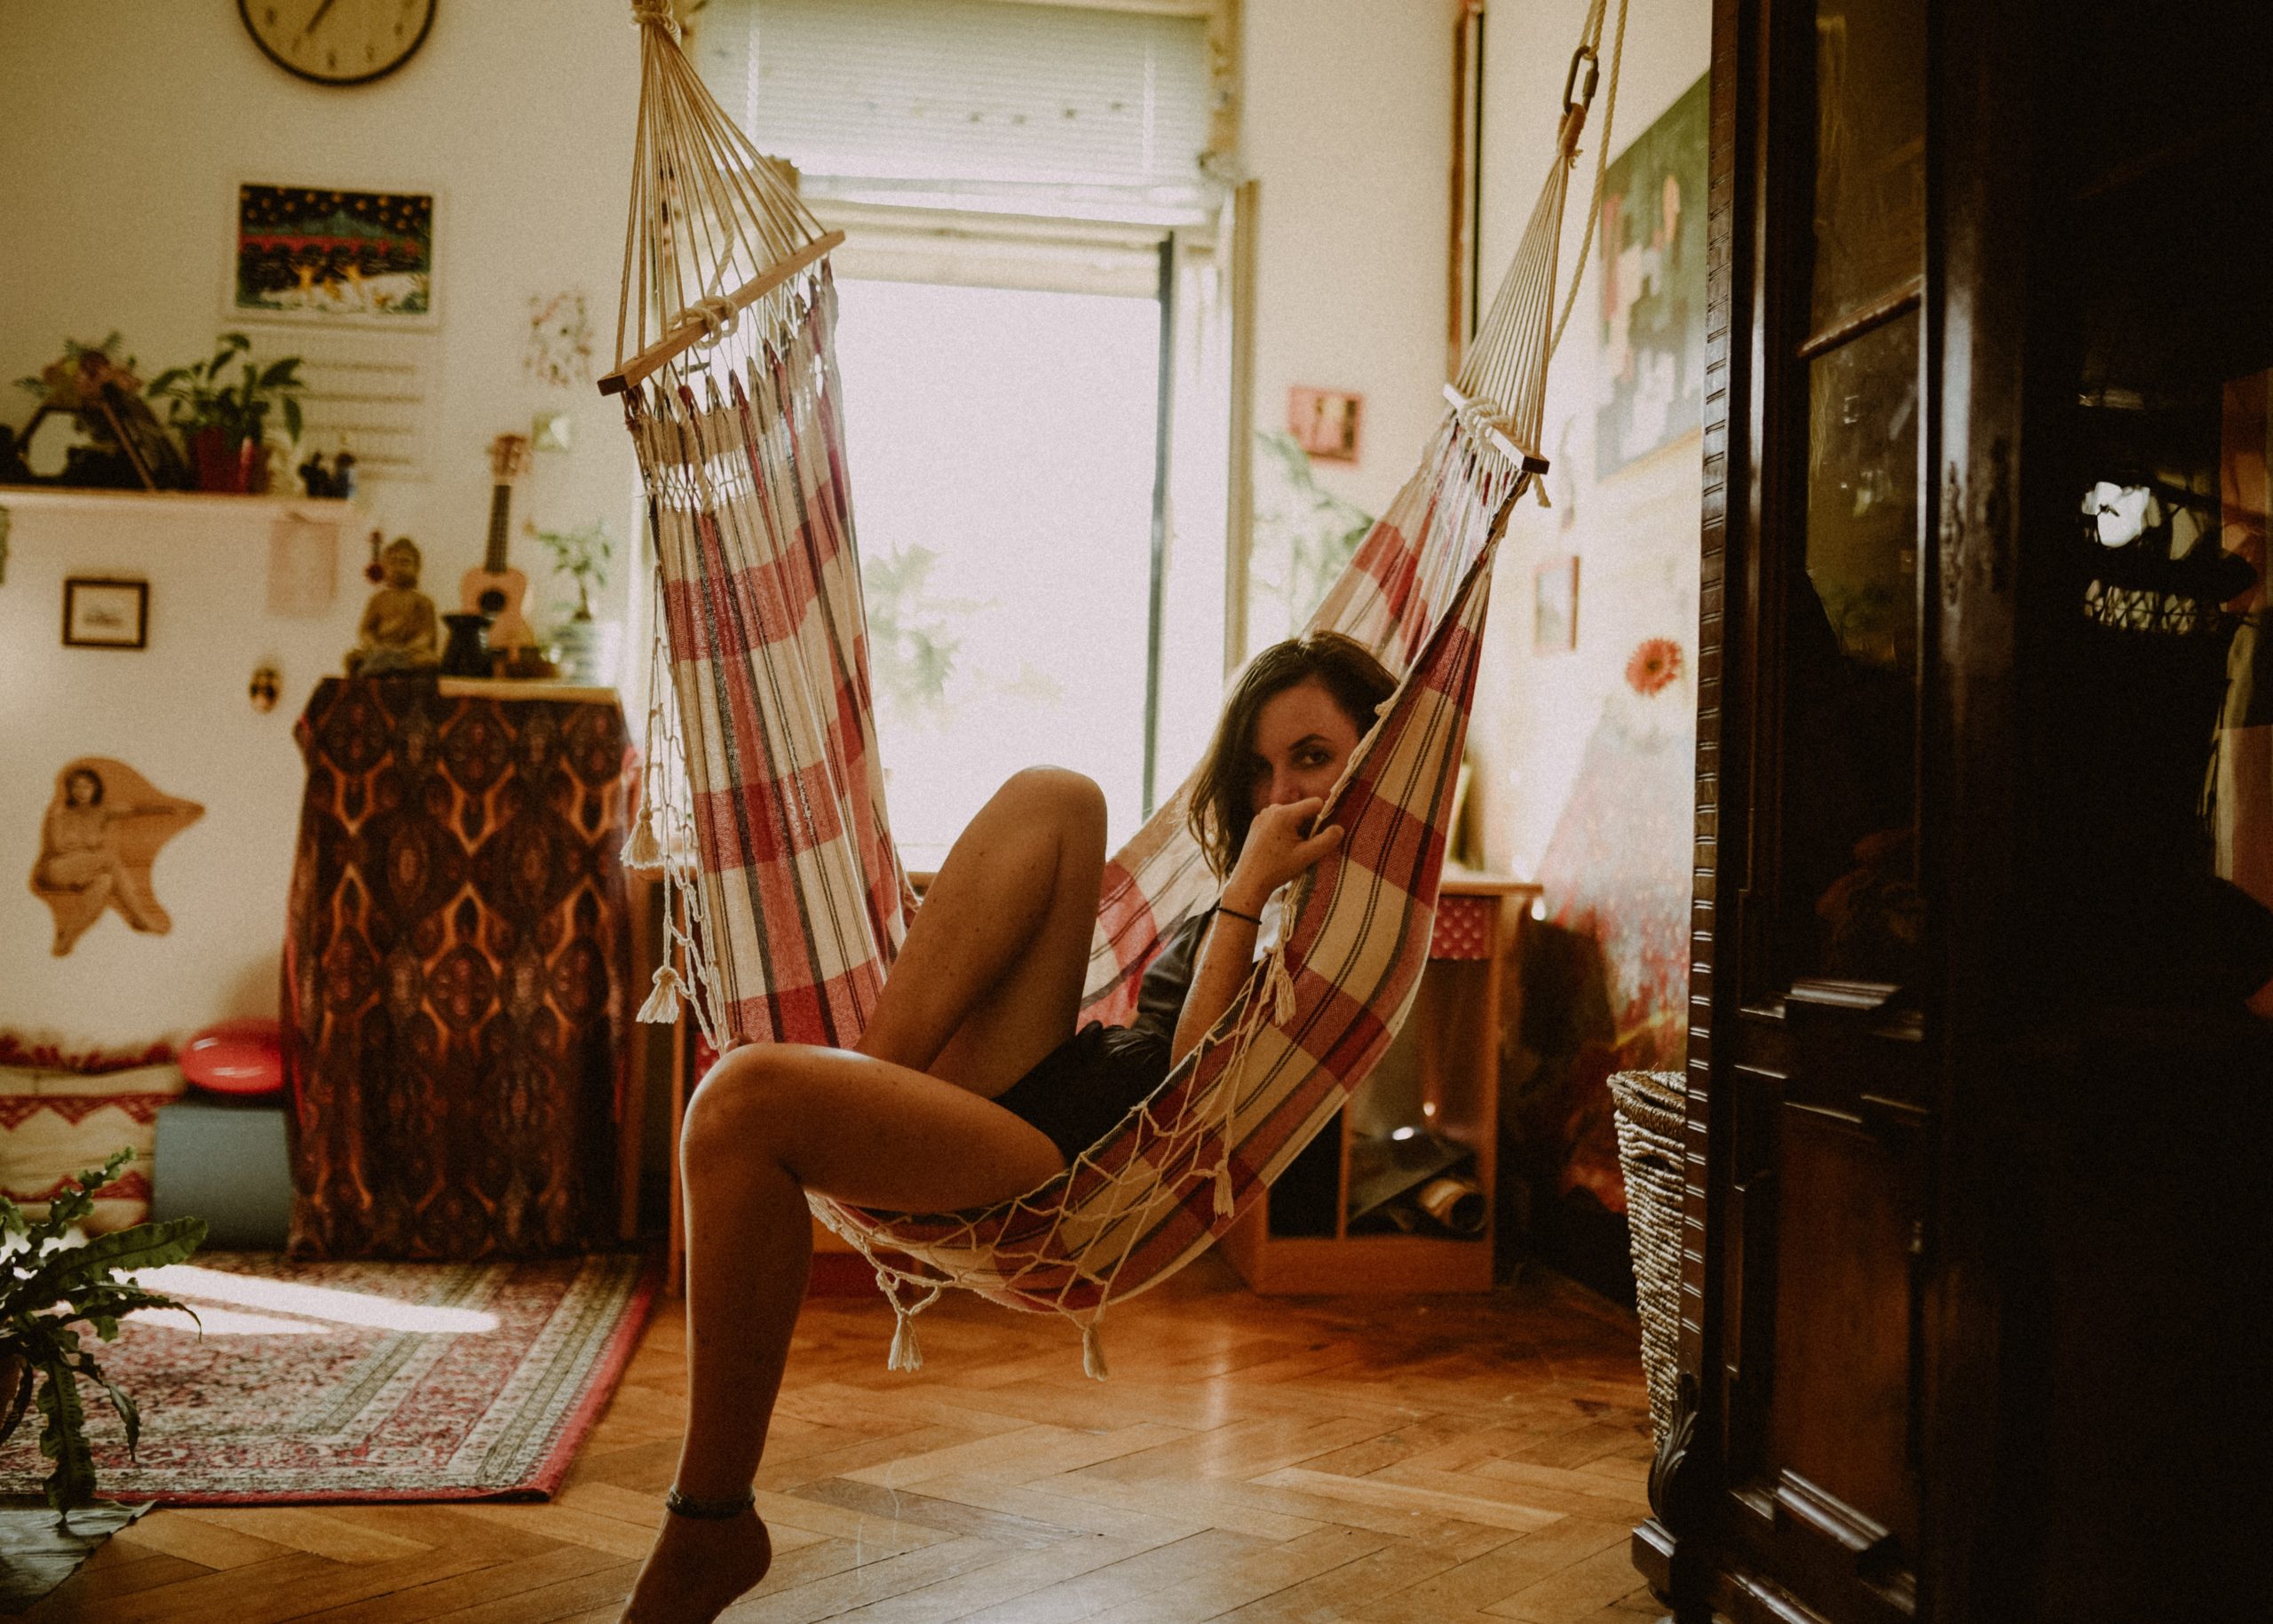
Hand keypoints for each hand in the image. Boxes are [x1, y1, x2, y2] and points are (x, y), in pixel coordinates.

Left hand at [1223, 797, 1342, 915]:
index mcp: (1284, 813)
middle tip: (1302, 848)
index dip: (1323, 818)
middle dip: (1308, 826)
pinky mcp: (1257, 823)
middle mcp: (1271, 809)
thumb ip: (1326, 841)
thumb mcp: (1306, 856)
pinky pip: (1278, 821)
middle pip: (1302, 810)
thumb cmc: (1277, 869)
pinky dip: (1284, 831)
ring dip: (1296, 830)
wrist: (1248, 882)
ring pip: (1291, 816)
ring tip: (1289, 850)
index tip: (1319, 836)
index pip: (1315, 803)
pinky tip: (1279, 849)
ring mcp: (1262, 815)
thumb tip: (1340, 828)